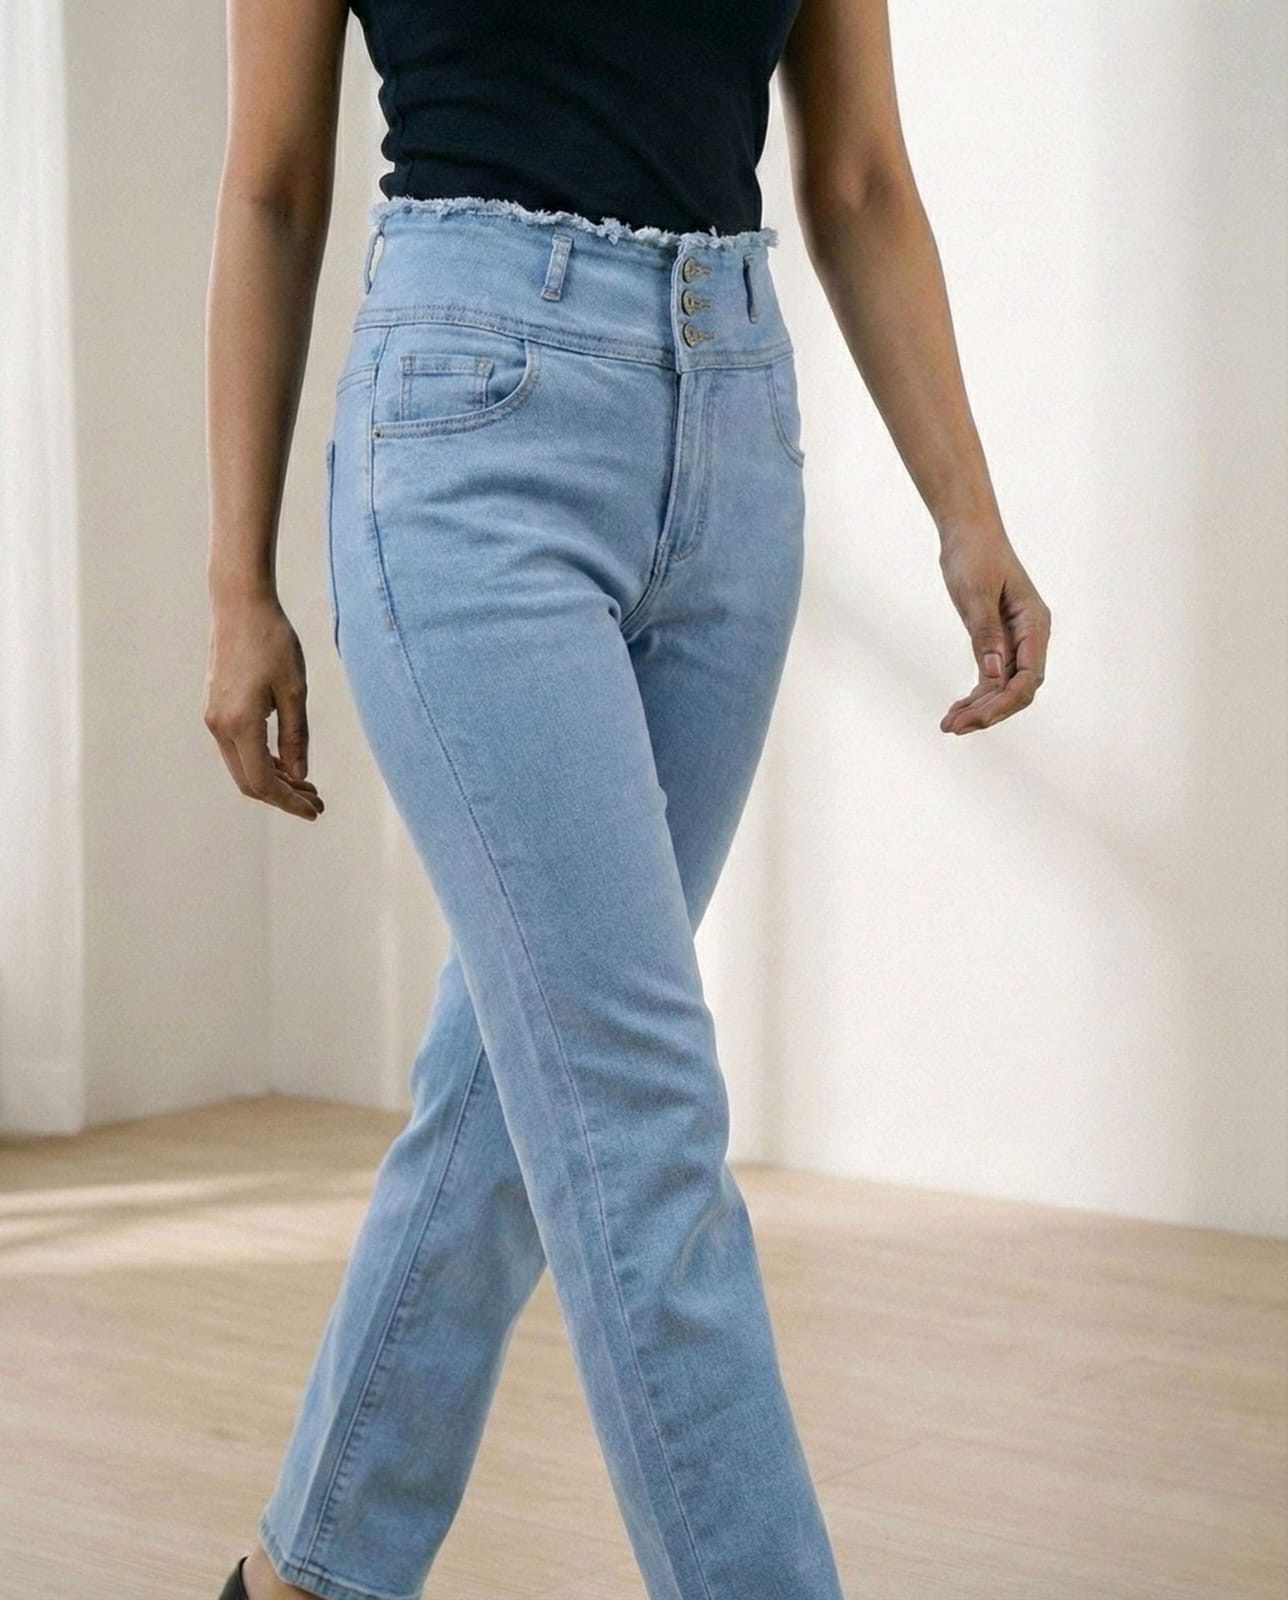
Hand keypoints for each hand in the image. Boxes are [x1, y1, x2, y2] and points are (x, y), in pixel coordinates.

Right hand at [203, 588, 324, 819]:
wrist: (240, 605)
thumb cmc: (273, 642)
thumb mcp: (294, 691)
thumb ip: (296, 737)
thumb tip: (300, 776)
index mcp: (239, 724)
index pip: (263, 782)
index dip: (289, 803)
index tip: (316, 812)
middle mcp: (220, 726)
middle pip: (249, 781)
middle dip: (283, 796)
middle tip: (317, 802)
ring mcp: (214, 718)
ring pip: (243, 767)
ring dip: (274, 780)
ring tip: (307, 785)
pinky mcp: (217, 709)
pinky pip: (238, 749)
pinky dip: (262, 761)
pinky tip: (287, 762)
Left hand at [937, 520, 1050, 733]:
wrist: (968, 531)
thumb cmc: (975, 555)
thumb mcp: (976, 594)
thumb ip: (985, 634)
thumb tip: (993, 675)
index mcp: (1035, 624)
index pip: (1029, 678)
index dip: (1004, 702)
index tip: (975, 718)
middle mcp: (1030, 636)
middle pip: (1018, 689)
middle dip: (989, 711)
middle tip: (953, 727)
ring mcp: (1015, 639)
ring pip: (1004, 687)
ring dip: (979, 708)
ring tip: (949, 725)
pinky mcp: (997, 639)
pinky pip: (992, 676)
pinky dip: (976, 694)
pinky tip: (956, 708)